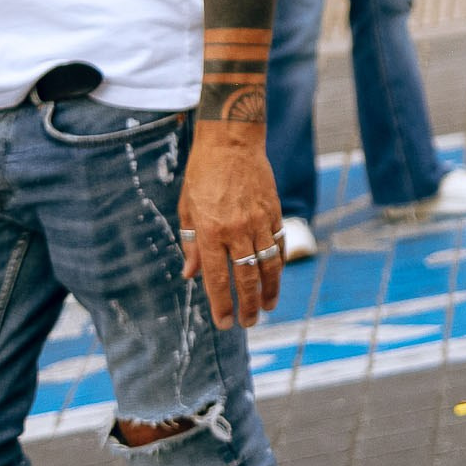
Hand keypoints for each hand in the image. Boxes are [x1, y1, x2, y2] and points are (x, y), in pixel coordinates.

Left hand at [177, 128, 281, 328]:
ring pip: (268, 264)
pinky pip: (278, 244)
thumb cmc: (202, 174)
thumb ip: (190, 243)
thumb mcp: (187, 208)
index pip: (216, 278)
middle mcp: (236, 230)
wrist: (231, 142)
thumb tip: (190, 275)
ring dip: (269, 289)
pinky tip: (275, 276)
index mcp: (210, 232)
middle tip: (249, 323)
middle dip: (247, 305)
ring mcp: (258, 221)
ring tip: (268, 307)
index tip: (224, 323)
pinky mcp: (274, 212)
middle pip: (246, 277)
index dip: (221, 304)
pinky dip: (278, 263)